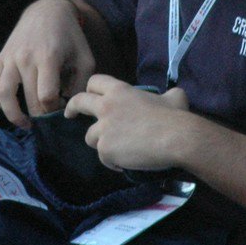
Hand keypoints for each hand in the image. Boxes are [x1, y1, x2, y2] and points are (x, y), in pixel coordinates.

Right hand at [0, 0, 95, 125]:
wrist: (47, 11)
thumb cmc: (70, 37)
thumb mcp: (85, 58)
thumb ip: (81, 84)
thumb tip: (69, 107)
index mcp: (48, 57)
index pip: (47, 95)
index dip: (55, 108)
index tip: (62, 106)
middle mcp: (26, 58)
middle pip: (29, 100)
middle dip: (41, 115)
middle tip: (49, 118)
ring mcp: (10, 58)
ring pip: (4, 95)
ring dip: (13, 115)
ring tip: (25, 124)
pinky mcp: (1, 58)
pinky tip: (8, 107)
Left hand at [69, 76, 196, 172]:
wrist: (176, 139)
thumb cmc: (175, 116)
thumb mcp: (174, 97)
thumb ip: (166, 96)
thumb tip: (172, 97)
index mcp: (120, 91)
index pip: (95, 82)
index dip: (90, 89)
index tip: (87, 95)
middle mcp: (106, 107)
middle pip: (79, 103)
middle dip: (71, 108)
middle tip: (69, 115)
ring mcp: (103, 129)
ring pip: (90, 137)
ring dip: (101, 142)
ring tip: (119, 149)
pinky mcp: (105, 149)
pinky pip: (104, 158)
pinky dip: (113, 162)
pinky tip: (128, 162)